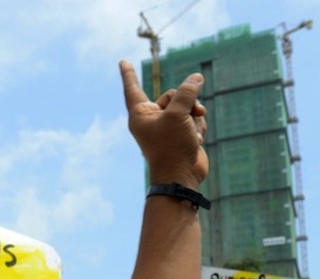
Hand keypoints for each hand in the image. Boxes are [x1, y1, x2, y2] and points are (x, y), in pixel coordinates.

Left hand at [119, 60, 207, 189]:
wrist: (181, 176)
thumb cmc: (172, 147)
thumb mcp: (179, 114)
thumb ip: (187, 92)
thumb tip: (196, 78)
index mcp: (140, 114)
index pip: (133, 88)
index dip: (128, 74)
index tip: (122, 61)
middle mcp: (151, 119)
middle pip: (172, 95)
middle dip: (187, 101)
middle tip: (194, 112)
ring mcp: (166, 127)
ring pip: (186, 106)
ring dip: (194, 117)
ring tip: (193, 133)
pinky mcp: (181, 134)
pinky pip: (193, 120)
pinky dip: (198, 128)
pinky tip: (196, 141)